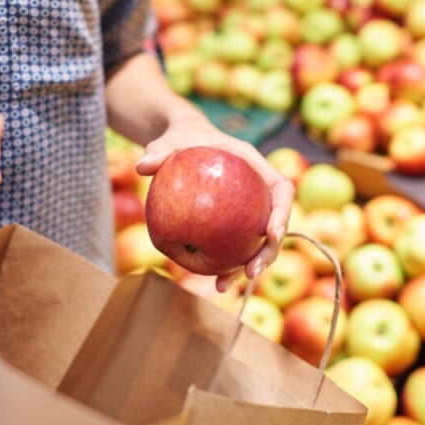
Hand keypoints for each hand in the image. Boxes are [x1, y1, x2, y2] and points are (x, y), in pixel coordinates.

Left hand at [135, 116, 293, 292]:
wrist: (184, 144)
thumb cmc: (181, 139)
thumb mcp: (170, 140)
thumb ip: (160, 150)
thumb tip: (142, 166)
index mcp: (255, 166)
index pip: (281, 189)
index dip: (282, 213)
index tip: (270, 234)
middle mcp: (258, 190)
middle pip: (276, 223)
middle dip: (269, 251)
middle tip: (251, 272)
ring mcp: (249, 209)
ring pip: (258, 242)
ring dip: (249, 266)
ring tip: (224, 285)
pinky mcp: (235, 224)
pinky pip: (236, 246)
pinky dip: (228, 265)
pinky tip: (213, 282)